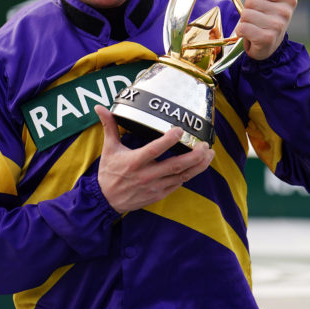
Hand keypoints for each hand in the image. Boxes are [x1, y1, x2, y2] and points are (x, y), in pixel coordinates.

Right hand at [94, 105, 214, 213]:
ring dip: (198, 165)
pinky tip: (199, 165)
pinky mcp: (160, 194)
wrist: (107, 201)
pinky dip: (190, 174)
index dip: (168, 140)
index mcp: (134, 162)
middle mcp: (147, 175)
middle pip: (175, 165)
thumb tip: (99, 108)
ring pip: (181, 176)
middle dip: (193, 155)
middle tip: (205, 145)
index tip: (179, 130)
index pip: (154, 150)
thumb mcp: (109, 148)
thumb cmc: (109, 172)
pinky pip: (178, 184)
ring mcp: (155, 187)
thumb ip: (109, 127)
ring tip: (210, 154)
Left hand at [235, 0, 297, 60]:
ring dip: (244, 21)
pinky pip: (243, 28)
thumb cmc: (266, 22)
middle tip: (256, 19)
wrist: (268, 48)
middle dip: (248, 10)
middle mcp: (285, 12)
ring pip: (245, 14)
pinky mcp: (267, 38)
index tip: (261, 5)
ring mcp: (277, 26)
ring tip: (253, 27)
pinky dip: (241, 31)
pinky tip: (249, 35)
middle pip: (251, 1)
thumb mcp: (266, 2)